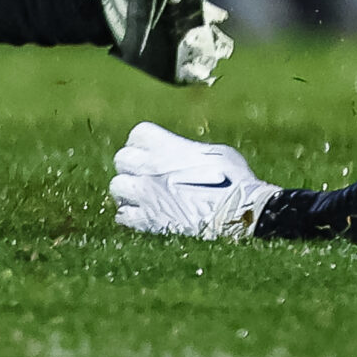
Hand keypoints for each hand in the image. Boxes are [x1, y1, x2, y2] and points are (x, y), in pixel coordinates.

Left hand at [109, 122, 277, 239]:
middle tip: (146, 176)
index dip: (144, 143)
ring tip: (143, 198)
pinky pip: (123, 217)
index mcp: (166, 146)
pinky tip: (144, 218)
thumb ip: (189, 151)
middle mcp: (149, 167)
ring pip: (117, 187)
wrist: (239, 215)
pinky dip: (130, 217)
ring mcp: (145, 194)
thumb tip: (184, 156)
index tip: (153, 151)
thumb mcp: (216, 153)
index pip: (138, 135)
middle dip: (132, 167)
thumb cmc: (235, 180)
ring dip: (128, 192)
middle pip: (122, 159)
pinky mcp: (146, 221)